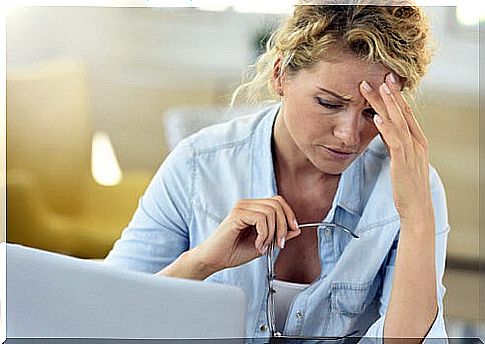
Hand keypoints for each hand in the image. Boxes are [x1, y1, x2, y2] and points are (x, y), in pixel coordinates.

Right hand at [192, 196, 300, 271]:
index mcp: (253, 208)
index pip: (277, 201)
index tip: (293, 230)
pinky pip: (261, 219)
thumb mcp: (264, 244)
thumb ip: (279, 235)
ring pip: (271, 211)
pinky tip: (257, 244)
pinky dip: (264, 234)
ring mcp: (241, 208)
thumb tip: (296, 229)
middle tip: (278, 243)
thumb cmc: (234, 252)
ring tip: (263, 245)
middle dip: (283, 225)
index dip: (289, 214)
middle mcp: (247, 204)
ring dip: (272, 233)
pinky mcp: (237, 214)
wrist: (214, 260)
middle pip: (277, 204)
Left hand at [359, 73, 433, 223]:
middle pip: (401, 113)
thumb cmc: (407, 185)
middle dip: (390, 94)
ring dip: (387, 104)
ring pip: (398, 122)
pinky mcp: (403, 162)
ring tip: (376, 88)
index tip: (386, 80)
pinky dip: (386, 128)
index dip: (396, 96)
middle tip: (379, 76)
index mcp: (417, 140)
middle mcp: (416, 142)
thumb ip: (393, 141)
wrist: (416, 208)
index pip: (405, 113)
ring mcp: (411, 151)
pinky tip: (377, 117)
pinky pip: (394, 141)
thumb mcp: (400, 158)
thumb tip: (381, 126)